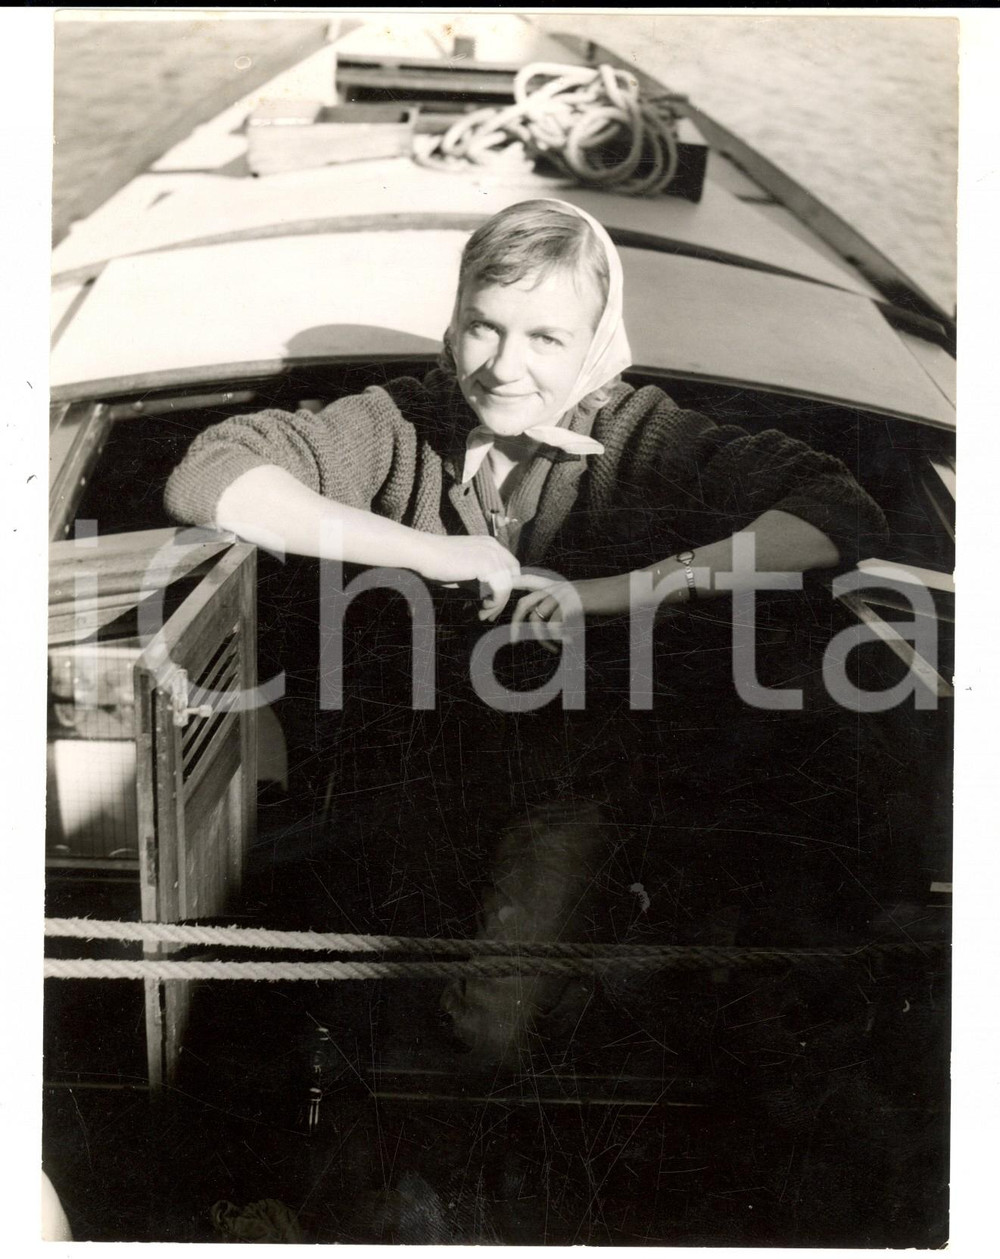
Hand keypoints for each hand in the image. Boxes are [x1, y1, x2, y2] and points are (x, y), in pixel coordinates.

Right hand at [419, 534, 521, 611]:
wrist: (423, 553)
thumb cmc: (438, 563)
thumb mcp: (465, 572)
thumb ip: (481, 580)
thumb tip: (491, 597)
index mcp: (490, 545)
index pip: (511, 567)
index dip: (506, 586)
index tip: (493, 603)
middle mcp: (494, 547)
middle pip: (512, 577)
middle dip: (502, 598)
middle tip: (488, 613)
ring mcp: (492, 554)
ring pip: (507, 586)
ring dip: (497, 604)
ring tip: (483, 614)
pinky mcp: (487, 565)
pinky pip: (500, 590)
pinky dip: (494, 603)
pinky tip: (482, 608)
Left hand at [509, 574, 631, 652]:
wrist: (629, 592)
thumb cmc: (608, 601)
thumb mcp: (582, 606)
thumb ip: (563, 612)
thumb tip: (548, 629)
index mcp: (558, 586)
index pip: (528, 583)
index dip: (511, 589)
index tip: (495, 602)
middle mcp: (558, 587)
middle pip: (525, 604)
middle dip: (515, 623)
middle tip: (514, 642)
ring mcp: (564, 593)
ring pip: (539, 620)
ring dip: (545, 640)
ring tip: (555, 649)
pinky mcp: (572, 602)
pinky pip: (556, 626)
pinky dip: (561, 639)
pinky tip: (573, 642)